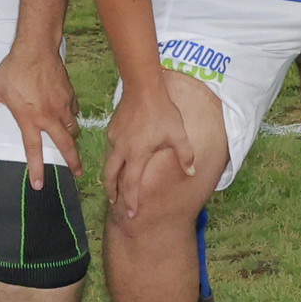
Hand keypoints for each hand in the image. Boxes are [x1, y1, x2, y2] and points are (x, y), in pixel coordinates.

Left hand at [0, 40, 82, 178]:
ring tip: (72, 142)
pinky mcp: (70, 94)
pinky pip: (74, 111)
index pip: (34, 150)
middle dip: (73, 161)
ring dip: (72, 138)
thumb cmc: (12, 70)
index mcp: (29, 119)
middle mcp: (49, 117)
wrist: (35, 49)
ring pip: (73, 128)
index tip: (40, 184)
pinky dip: (73, 116)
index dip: (37, 169)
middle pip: (66, 144)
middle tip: (78, 172)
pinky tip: (69, 115)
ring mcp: (62, 106)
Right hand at [102, 79, 208, 211]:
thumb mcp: (178, 134)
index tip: (131, 214)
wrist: (143, 87)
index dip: (130, 201)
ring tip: (114, 182)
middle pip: (110, 176)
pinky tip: (121, 155)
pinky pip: (112, 147)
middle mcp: (121, 149)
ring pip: (109, 161)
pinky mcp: (112, 128)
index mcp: (136, 154)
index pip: (131, 184)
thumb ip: (185, 155)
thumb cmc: (162, 112)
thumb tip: (191, 172)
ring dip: (111, 174)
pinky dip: (114, 156)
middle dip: (112, 191)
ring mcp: (114, 138)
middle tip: (114, 202)